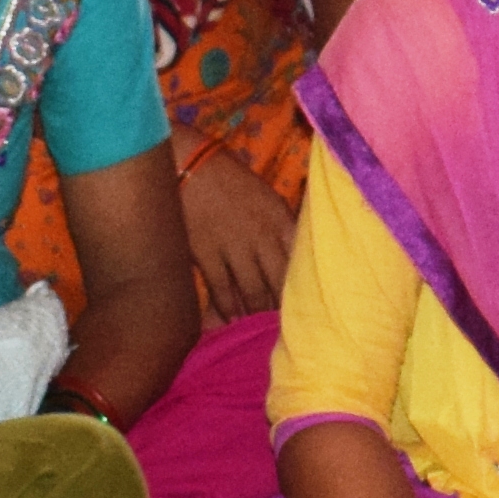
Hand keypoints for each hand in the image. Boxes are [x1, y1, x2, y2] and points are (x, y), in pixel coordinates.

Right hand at [178, 147, 299, 323]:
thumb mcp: (266, 197)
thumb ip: (282, 227)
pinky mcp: (206, 254)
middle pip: (280, 282)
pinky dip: (229, 310)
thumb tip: (297, 257)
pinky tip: (232, 323)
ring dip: (258, 315)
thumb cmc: (229, 179)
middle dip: (285, 309)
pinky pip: (222, 291)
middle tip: (288, 331)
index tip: (311, 308)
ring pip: (254, 292)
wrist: (187, 164)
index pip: (301, 260)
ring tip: (261, 334)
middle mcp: (262, 236)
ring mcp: (234, 247)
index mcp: (281, 219)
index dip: (306, 287)